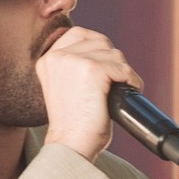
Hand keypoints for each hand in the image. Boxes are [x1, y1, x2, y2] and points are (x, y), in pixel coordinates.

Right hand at [36, 25, 143, 161]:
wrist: (71, 145)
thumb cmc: (73, 124)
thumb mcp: (65, 86)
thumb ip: (74, 67)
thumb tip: (103, 52)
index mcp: (47, 59)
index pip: (78, 33)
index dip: (97, 47)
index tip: (105, 66)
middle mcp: (57, 56)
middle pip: (100, 42)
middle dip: (112, 61)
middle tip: (113, 83)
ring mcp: (74, 60)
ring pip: (114, 54)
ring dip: (123, 72)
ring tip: (118, 90)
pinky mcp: (92, 69)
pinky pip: (123, 68)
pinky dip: (131, 80)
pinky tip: (127, 93)